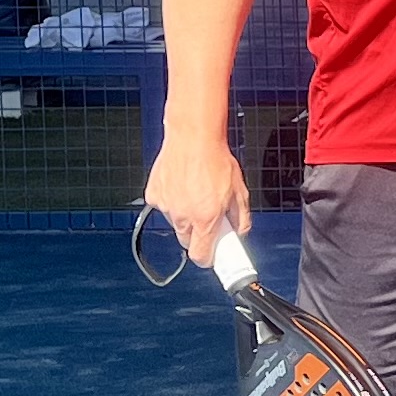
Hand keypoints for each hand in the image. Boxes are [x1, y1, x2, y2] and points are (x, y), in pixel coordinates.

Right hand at [143, 130, 250, 267]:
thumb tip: (240, 232)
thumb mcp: (239, 191)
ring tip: (195, 192)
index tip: (212, 256)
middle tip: (208, 218)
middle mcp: (183, 216)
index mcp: (206, 219)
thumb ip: (241, 217)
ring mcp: (167, 206)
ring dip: (185, 215)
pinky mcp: (154, 195)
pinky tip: (182, 185)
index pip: (201, 255)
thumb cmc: (217, 160)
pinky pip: (165, 206)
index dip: (208, 258)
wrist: (193, 137)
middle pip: (188, 240)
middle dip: (198, 235)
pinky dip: (173, 200)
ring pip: (176, 222)